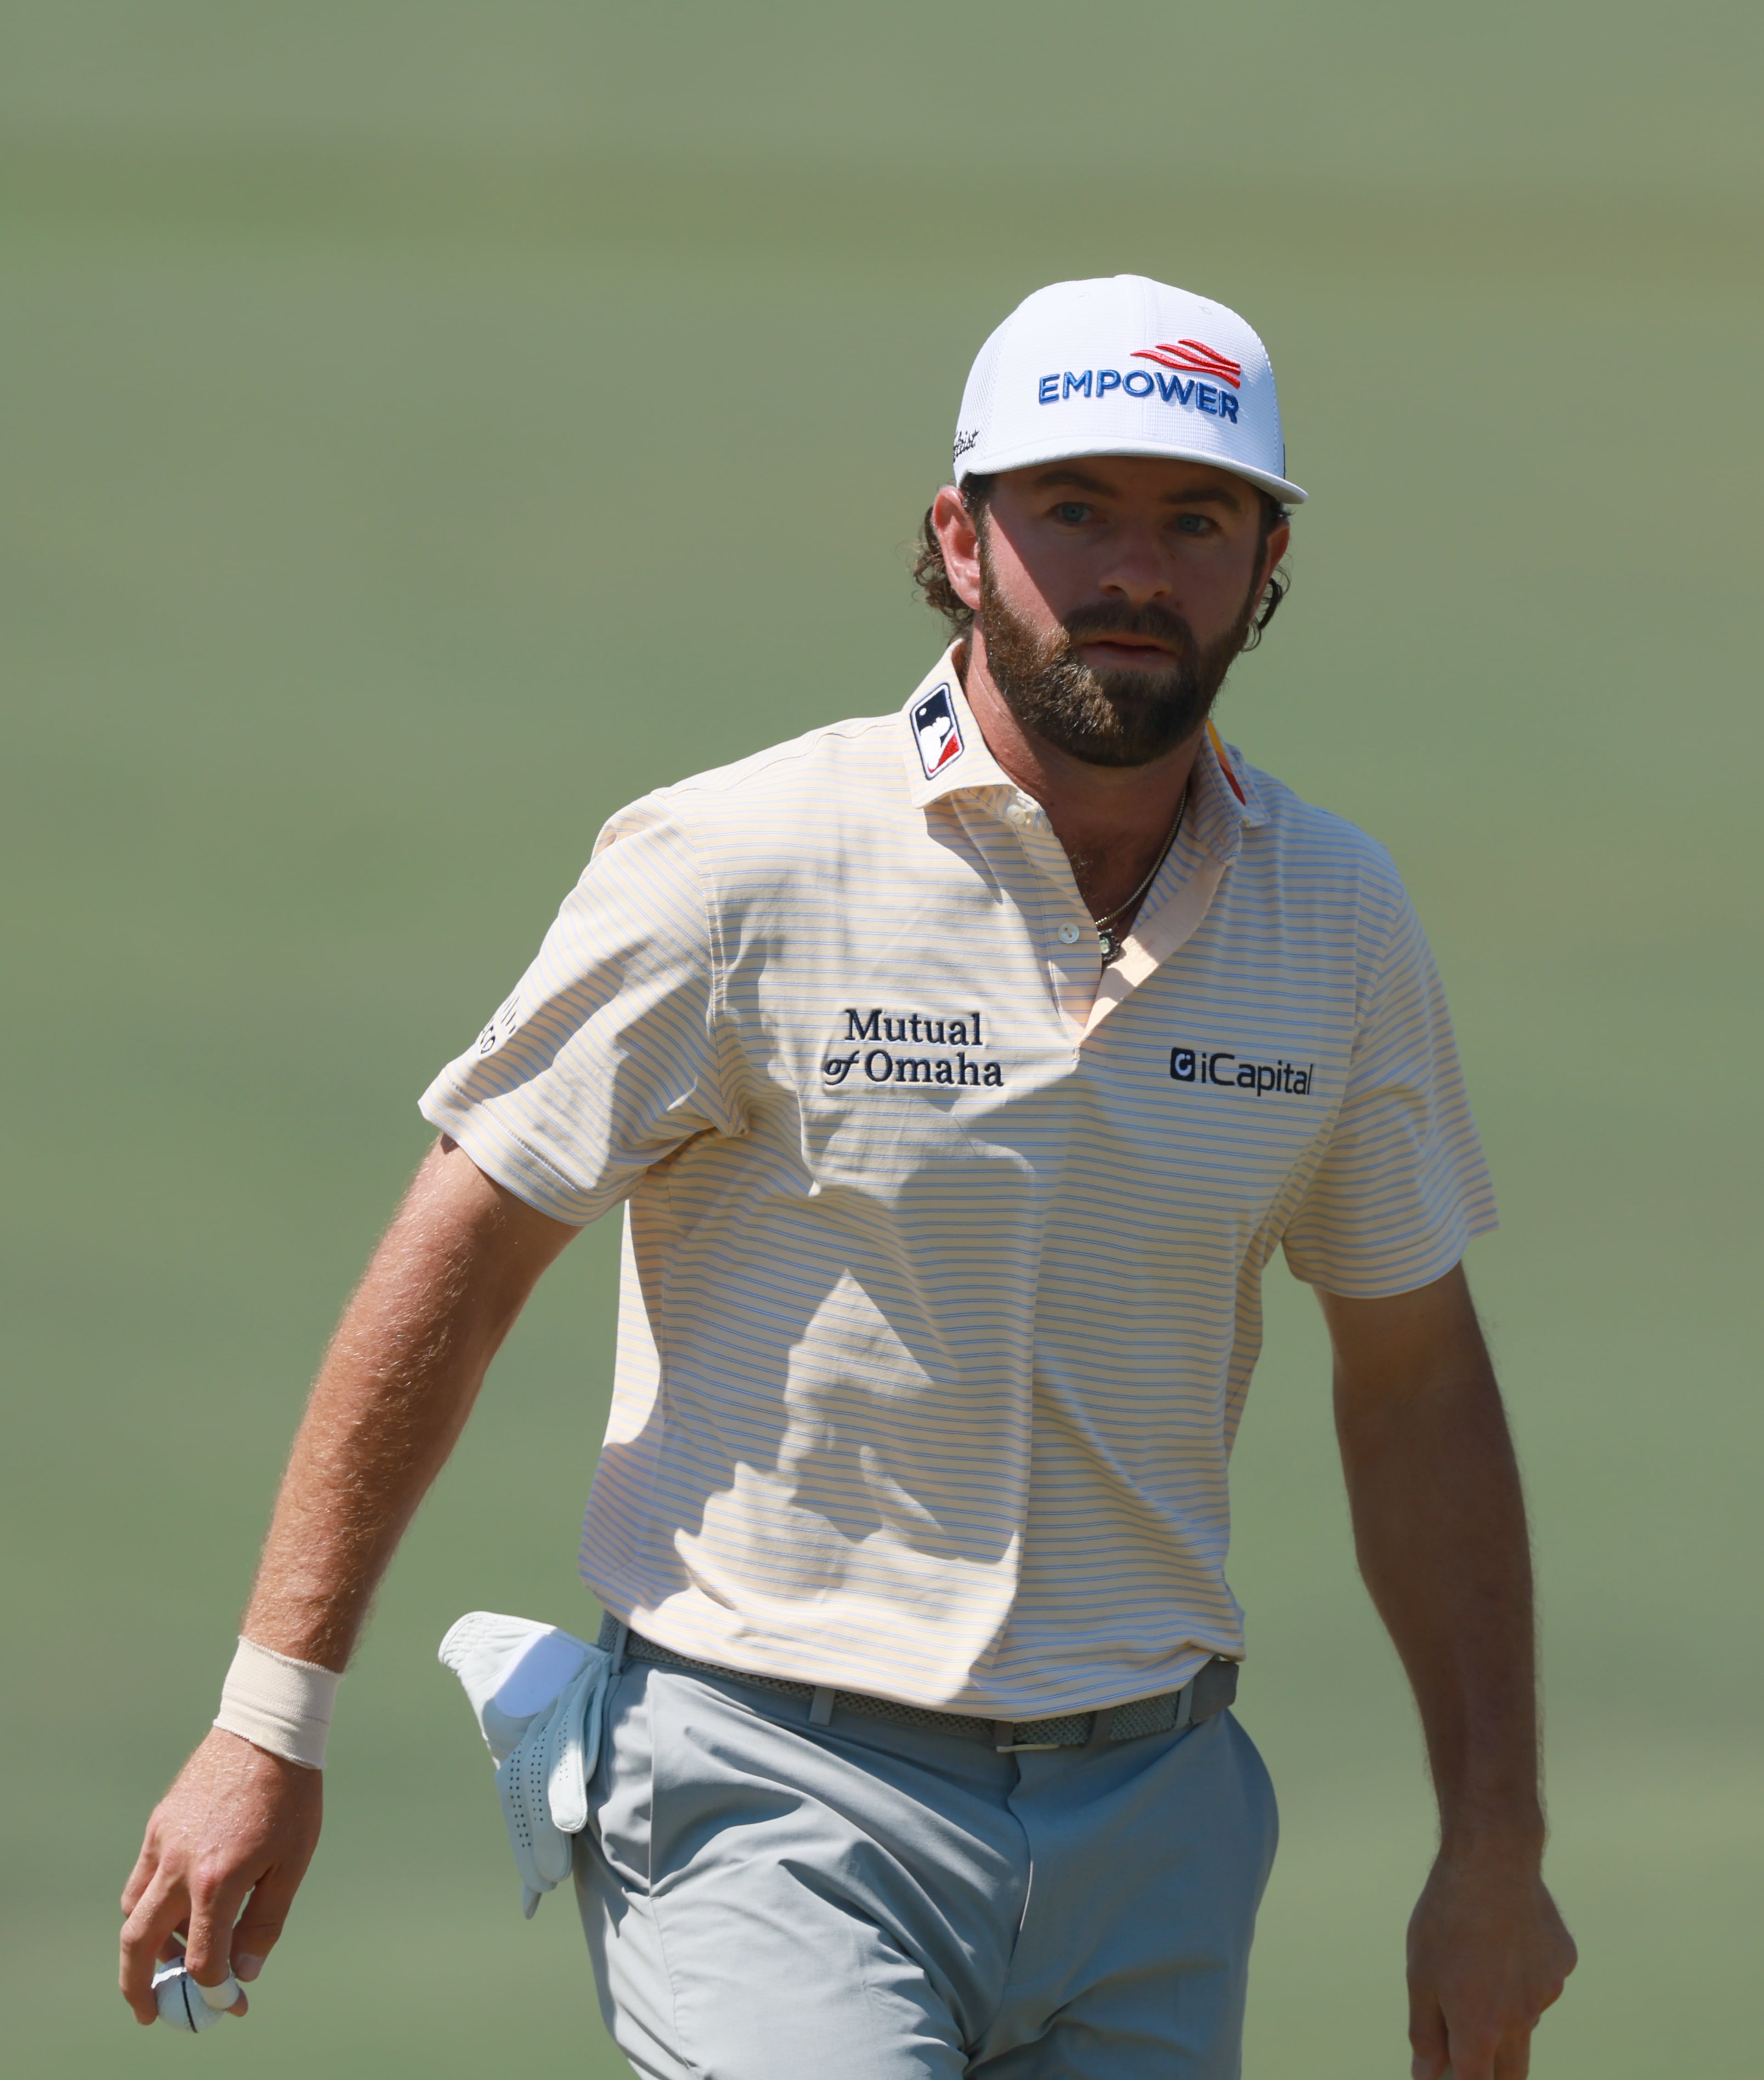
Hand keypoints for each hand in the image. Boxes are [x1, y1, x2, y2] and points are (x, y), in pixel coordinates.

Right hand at [119, 1727, 322, 2022]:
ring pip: (134, 1911)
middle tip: (151, 2012)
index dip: (216, 1988)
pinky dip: (149, 1903)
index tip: (230, 2000)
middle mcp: (180, 1865)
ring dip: (144, 1944)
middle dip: (139, 1987)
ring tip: (173, 1957)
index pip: (202, 1958)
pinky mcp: (158, 1823)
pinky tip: (177, 1905)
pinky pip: (141, 1877)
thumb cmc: (291, 1795)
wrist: (268, 1728)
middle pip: (140, 1944)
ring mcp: (163, 1842)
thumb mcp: (292, 1862)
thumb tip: (245, 1971)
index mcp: (218, 1880)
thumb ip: (264, 1921)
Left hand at [1406, 1848, 1575, 2079]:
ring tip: (1480, 1963)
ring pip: (1527, 2019)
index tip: (1456, 2075)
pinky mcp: (1562, 1962)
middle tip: (1475, 2056)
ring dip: (1507, 2013)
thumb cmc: (1446, 1917)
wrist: (1492, 1859)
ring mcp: (1548, 1991)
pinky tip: (1507, 1936)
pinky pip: (1542, 1979)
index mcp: (1481, 2026)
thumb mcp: (1420, 1975)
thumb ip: (1425, 2032)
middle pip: (1514, 2070)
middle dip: (1496, 2074)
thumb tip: (1426, 2075)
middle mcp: (1521, 2018)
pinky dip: (1525, 1971)